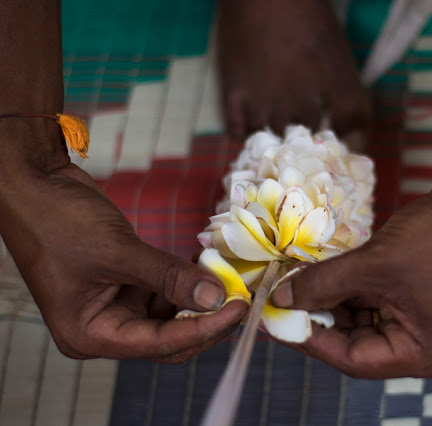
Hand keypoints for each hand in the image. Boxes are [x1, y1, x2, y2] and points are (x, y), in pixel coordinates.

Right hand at [0, 162, 247, 362]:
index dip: (204, 329)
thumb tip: (216, 298)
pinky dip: (186, 280)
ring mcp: (116, 305)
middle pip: (169, 338)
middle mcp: (104, 327)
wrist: (37, 185)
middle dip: (207, 318)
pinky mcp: (126, 284)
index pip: (160, 345)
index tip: (239, 309)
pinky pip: (165, 291)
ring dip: (200, 297)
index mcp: (90, 334)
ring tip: (229, 275)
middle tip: (242, 296)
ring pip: (171, 315)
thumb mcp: (117, 251)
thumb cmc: (59, 221)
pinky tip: (206, 264)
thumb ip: (168, 277)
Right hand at [217, 0, 370, 149]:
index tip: (347, 141)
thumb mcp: (337, 46)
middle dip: (310, 131)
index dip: (353, 137)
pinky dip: (245, 131)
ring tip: (274, 120)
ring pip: (273, 136)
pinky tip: (251, 119)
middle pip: (309, 132)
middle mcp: (300, 97)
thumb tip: (352, 129)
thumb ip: (347, 89)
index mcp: (332, 80)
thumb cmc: (304, 10)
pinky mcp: (233, 93)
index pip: (352, 122)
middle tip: (303, 121)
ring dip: (276, 133)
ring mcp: (263, 99)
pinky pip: (239, 131)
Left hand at [271, 167, 431, 377]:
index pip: (353, 359)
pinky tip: (320, 268)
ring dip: (329, 296)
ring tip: (294, 279)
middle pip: (355, 339)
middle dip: (317, 315)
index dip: (309, 339)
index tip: (274, 321)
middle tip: (278, 298)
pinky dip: (347, 283)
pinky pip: (372, 296)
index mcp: (423, 353)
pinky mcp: (415, 293)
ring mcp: (420, 317)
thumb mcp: (375, 263)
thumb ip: (324, 283)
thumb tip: (281, 299)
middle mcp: (423, 344)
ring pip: (360, 315)